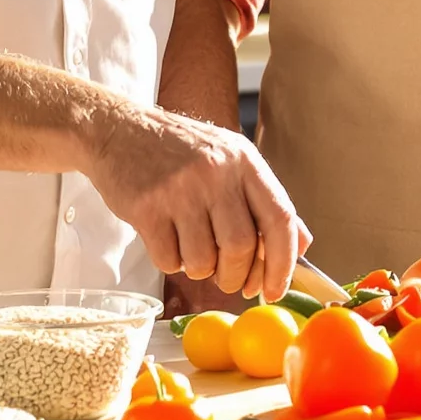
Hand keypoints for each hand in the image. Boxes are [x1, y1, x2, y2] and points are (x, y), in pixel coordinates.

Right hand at [89, 109, 308, 301]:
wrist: (117, 129)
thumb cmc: (179, 152)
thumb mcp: (229, 160)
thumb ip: (265, 202)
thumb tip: (302, 245)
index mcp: (244, 160)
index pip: (280, 218)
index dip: (283, 262)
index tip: (275, 290)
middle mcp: (215, 170)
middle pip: (241, 247)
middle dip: (237, 276)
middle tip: (229, 279)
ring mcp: (179, 188)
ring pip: (204, 260)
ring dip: (200, 269)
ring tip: (191, 249)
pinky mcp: (146, 207)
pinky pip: (169, 260)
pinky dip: (171, 262)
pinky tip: (166, 239)